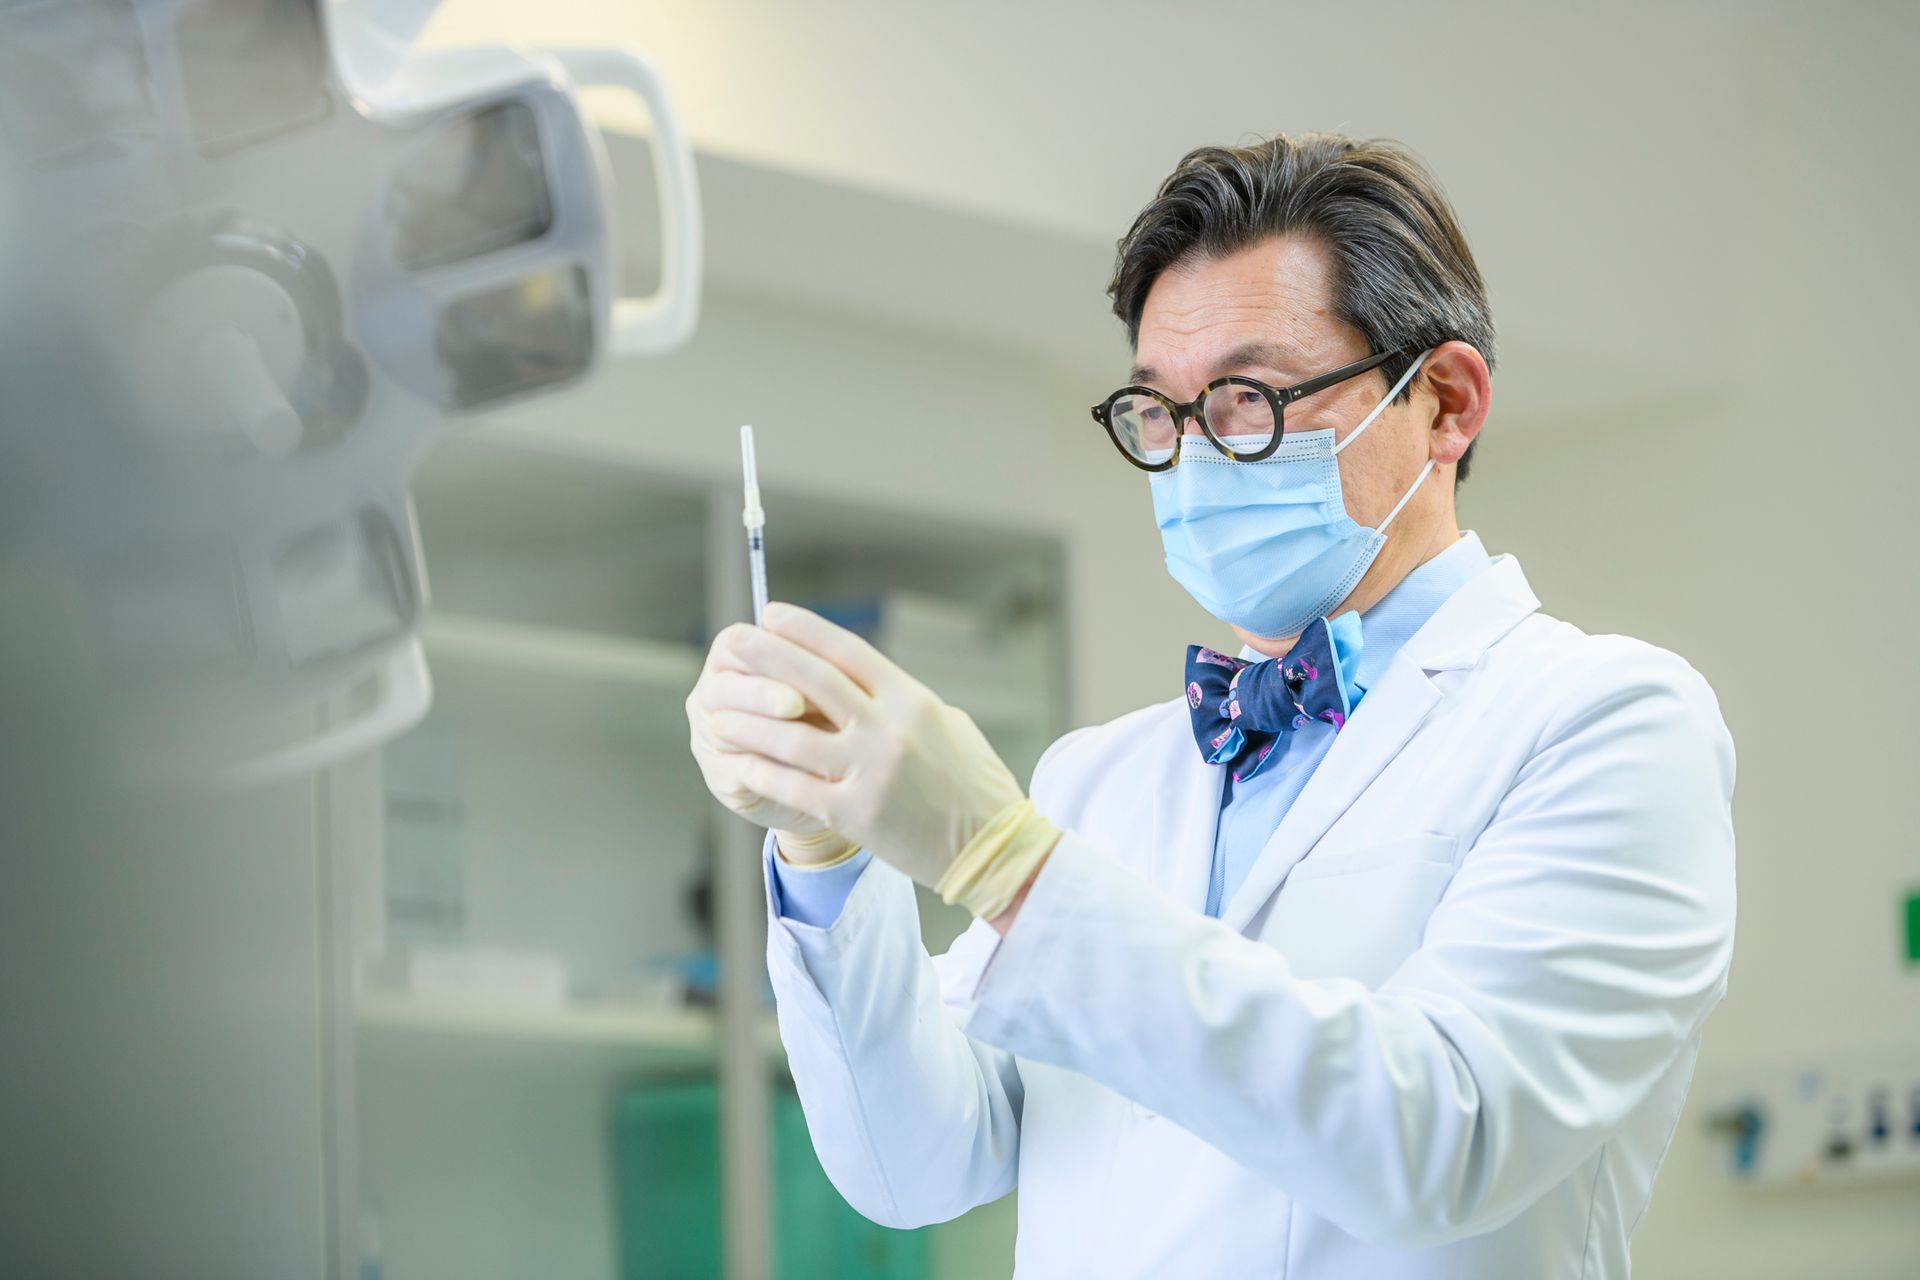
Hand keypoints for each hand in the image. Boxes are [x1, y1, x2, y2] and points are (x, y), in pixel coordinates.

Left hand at [703, 602, 1025, 887]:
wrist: (992, 849)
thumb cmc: (973, 784)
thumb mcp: (947, 726)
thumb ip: (903, 701)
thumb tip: (863, 679)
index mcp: (913, 700)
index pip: (849, 653)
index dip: (807, 629)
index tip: (772, 614)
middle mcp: (889, 730)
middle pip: (813, 682)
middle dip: (766, 657)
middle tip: (731, 641)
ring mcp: (870, 773)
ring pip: (792, 738)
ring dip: (749, 721)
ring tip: (718, 711)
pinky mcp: (856, 814)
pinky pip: (795, 787)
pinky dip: (762, 773)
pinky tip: (739, 763)